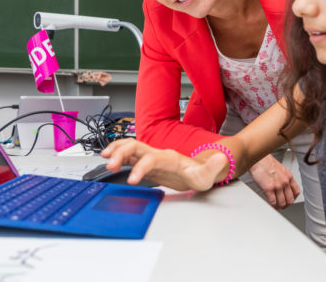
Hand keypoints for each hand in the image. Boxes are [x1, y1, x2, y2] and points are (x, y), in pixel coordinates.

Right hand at [101, 139, 227, 190]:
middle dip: (121, 153)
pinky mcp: (146, 162)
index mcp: (169, 157)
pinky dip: (117, 154)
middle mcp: (158, 153)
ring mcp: (151, 156)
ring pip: (129, 146)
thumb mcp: (209, 175)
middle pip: (135, 146)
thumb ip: (213, 168)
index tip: (133, 179)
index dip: (141, 167)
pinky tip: (108, 159)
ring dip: (116, 150)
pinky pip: (128, 154)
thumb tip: (220, 158)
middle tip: (110, 166)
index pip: (151, 158)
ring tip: (104, 159)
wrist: (199, 171)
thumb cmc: (201, 173)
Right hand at [248, 154, 299, 208]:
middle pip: (290, 200)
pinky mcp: (269, 188)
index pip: (296, 192)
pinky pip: (273, 202)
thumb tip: (282, 188)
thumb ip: (283, 178)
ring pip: (282, 203)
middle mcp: (285, 181)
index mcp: (288, 176)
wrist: (258, 158)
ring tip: (275, 206)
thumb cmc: (266, 162)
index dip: (292, 198)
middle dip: (286, 205)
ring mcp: (277, 185)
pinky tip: (269, 203)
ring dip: (279, 207)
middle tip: (281, 206)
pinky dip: (272, 205)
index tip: (288, 200)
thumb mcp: (280, 169)